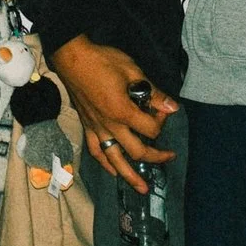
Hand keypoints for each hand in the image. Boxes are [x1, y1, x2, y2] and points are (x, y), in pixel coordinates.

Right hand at [50, 35, 175, 193]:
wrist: (73, 57)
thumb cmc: (103, 61)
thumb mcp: (133, 71)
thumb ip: (153, 92)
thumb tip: (172, 107)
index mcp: (123, 112)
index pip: (151, 129)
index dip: (163, 120)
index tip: (164, 108)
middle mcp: (110, 126)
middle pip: (138, 152)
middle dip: (157, 157)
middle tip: (169, 157)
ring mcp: (97, 129)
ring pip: (115, 160)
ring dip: (130, 176)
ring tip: (142, 188)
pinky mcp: (87, 126)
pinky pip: (96, 151)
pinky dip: (105, 164)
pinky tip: (113, 171)